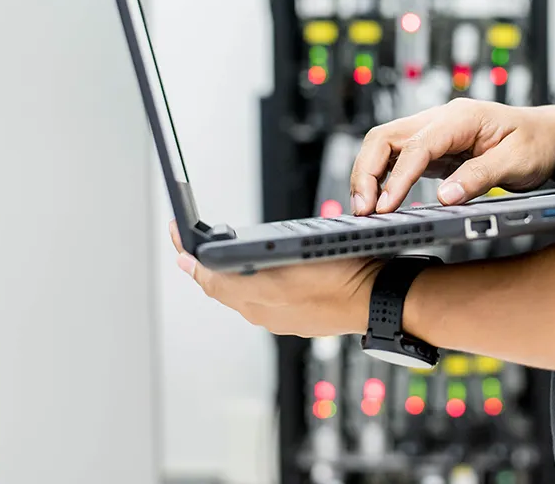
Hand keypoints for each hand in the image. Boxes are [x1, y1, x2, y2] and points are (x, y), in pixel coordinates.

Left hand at [170, 222, 381, 337]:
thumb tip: (191, 266)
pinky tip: (270, 271)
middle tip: (192, 245)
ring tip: (228, 255)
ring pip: (245, 291)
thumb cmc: (339, 277)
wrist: (378, 297)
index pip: (207, 278)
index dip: (189, 255)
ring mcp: (283, 316)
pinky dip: (261, 281)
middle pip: (222, 286)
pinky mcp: (301, 316)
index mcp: (253, 301)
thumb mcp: (281, 262)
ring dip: (233, 273)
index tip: (176, 237)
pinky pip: (269, 298)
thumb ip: (230, 271)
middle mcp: (263, 313)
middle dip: (207, 264)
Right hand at [351, 99, 554, 213]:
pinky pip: (398, 159)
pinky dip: (383, 178)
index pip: (417, 145)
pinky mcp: (434, 150)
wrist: (548, 137)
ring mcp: (434, 133)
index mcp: (461, 117)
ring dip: (369, 175)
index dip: (397, 177)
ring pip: (385, 146)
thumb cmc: (536, 143)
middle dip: (367, 172)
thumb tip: (446, 197)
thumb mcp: (517, 162)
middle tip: (363, 209)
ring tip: (364, 209)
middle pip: (385, 137)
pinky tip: (380, 201)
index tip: (385, 206)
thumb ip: (481, 177)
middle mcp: (441, 120)